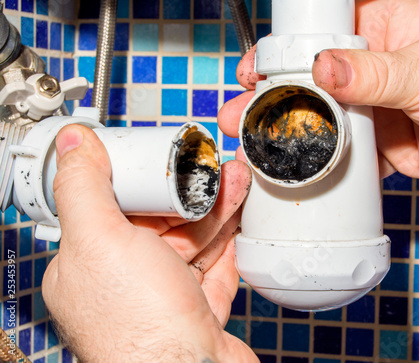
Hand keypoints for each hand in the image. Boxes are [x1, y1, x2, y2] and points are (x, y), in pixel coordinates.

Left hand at [42, 125, 257, 361]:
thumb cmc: (140, 323)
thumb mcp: (100, 239)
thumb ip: (85, 187)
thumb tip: (74, 143)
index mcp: (91, 264)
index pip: (116, 206)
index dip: (144, 178)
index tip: (167, 155)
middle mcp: (126, 280)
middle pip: (162, 220)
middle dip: (192, 190)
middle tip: (214, 165)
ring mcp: (165, 296)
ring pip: (193, 239)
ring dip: (217, 208)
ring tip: (236, 180)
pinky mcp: (199, 307)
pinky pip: (214, 264)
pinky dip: (228, 239)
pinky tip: (239, 217)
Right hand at [218, 0, 418, 190]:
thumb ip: (374, 72)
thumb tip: (321, 67)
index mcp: (385, 29)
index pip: (321, 32)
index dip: (284, 50)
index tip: (254, 71)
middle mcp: (376, 69)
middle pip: (312, 80)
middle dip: (274, 97)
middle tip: (241, 114)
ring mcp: (378, 110)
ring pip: (324, 121)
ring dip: (291, 133)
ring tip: (255, 143)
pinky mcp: (386, 148)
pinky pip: (346, 155)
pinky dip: (322, 165)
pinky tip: (296, 170)